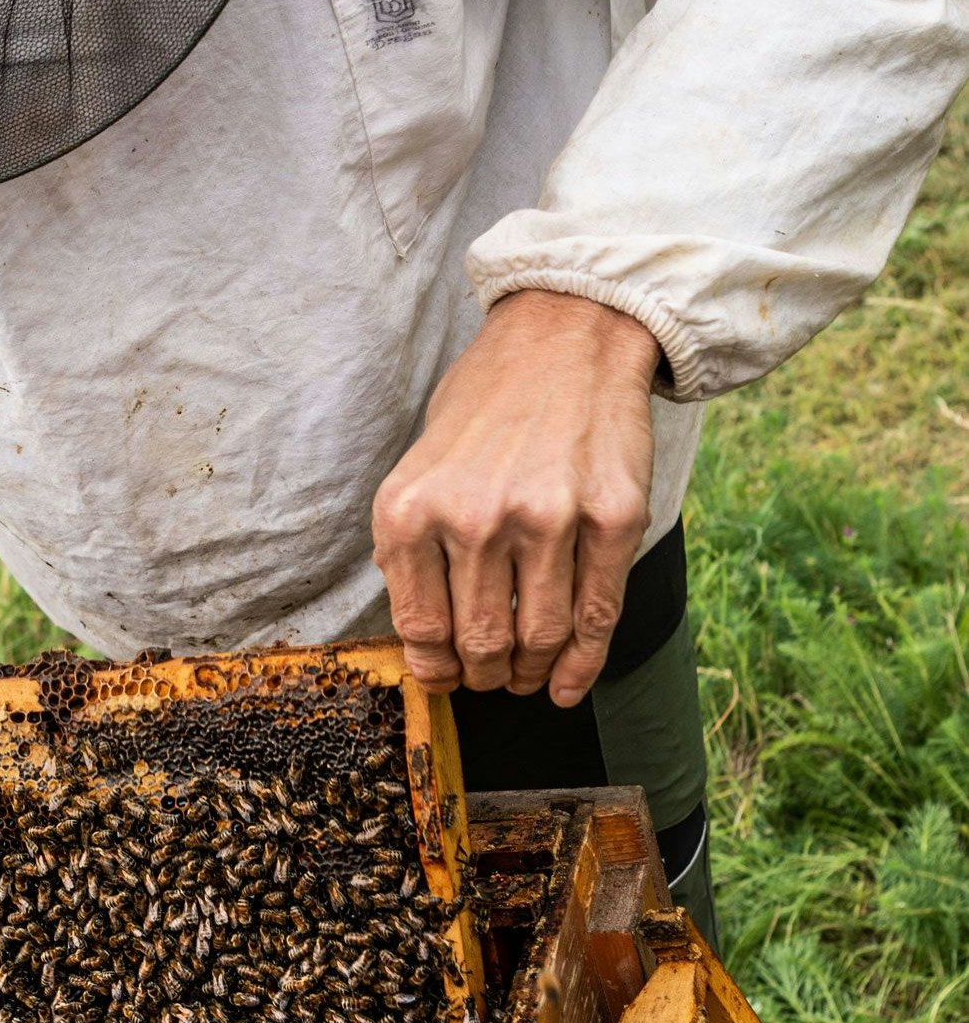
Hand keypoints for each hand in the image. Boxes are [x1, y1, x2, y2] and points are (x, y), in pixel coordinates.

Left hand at [373, 291, 659, 706]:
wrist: (565, 338)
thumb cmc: (485, 406)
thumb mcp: (418, 468)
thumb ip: (412, 547)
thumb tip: (423, 640)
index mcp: (411, 509)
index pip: (420, 628)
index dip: (435, 667)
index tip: (446, 675)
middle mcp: (473, 518)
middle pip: (479, 643)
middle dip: (484, 675)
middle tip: (490, 677)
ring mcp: (547, 519)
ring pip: (538, 638)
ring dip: (529, 673)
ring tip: (523, 676)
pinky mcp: (611, 519)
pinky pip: (596, 616)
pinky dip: (580, 666)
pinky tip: (564, 684)